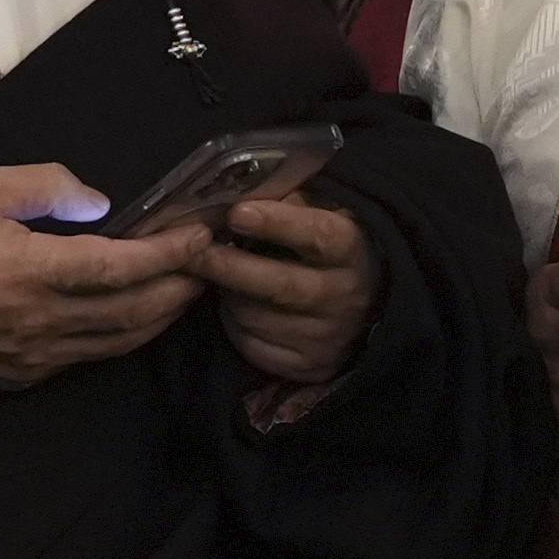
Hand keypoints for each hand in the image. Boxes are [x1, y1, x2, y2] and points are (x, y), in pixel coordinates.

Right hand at [0, 162, 196, 391]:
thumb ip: (44, 186)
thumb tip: (98, 201)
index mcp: (36, 272)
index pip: (128, 266)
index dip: (174, 252)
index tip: (201, 233)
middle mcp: (45, 323)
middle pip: (139, 312)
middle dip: (182, 287)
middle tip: (208, 263)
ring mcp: (35, 358)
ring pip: (120, 343)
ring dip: (159, 317)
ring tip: (182, 290)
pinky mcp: (20, 377)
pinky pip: (87, 358)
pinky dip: (121, 337)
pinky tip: (130, 318)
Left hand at [185, 184, 379, 387]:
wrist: (365, 309)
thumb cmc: (327, 251)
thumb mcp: (322, 215)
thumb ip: (288, 202)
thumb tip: (239, 193)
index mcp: (351, 249)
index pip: (317, 235)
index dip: (276, 223)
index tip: (238, 213)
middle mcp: (343, 296)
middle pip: (277, 284)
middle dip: (229, 266)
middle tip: (193, 251)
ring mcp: (326, 336)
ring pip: (255, 316)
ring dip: (229, 296)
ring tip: (225, 279)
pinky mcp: (308, 366)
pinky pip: (252, 345)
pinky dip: (234, 325)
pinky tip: (238, 309)